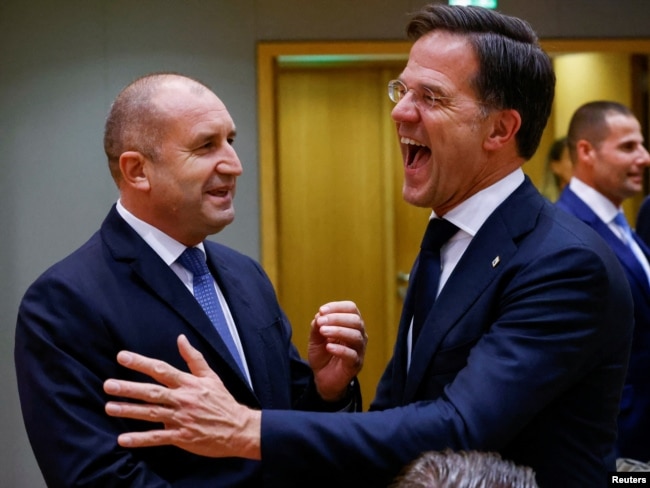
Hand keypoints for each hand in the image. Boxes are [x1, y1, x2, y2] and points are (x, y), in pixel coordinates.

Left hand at [103, 335, 260, 458]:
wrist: (239, 428)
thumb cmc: (223, 401)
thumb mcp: (211, 376)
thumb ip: (194, 358)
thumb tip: (181, 338)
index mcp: (189, 383)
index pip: (161, 369)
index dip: (141, 363)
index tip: (122, 357)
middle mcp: (183, 399)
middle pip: (152, 392)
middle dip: (129, 388)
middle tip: (109, 385)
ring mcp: (181, 419)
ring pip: (151, 413)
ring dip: (129, 411)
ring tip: (110, 407)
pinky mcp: (182, 437)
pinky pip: (157, 438)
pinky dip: (140, 439)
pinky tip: (123, 439)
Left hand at [308, 301, 366, 400]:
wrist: (322, 377)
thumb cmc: (323, 354)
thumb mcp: (315, 338)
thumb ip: (317, 326)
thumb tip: (319, 315)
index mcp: (351, 324)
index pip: (351, 308)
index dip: (337, 307)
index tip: (321, 310)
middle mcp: (359, 334)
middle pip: (355, 320)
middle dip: (337, 318)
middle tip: (321, 322)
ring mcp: (359, 350)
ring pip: (355, 336)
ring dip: (338, 331)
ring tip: (323, 332)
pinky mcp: (356, 364)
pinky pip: (352, 355)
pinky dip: (340, 349)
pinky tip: (328, 347)